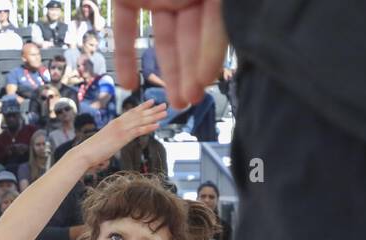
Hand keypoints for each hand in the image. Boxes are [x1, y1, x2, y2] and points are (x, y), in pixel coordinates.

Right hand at [70, 99, 165, 167]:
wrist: (84, 153)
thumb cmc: (91, 150)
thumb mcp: (103, 141)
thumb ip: (111, 138)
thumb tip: (114, 142)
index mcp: (114, 123)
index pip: (131, 112)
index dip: (142, 107)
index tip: (151, 102)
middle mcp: (119, 123)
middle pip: (138, 114)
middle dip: (152, 109)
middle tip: (164, 104)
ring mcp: (121, 130)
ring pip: (141, 120)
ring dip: (154, 116)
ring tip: (165, 112)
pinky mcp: (122, 137)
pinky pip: (138, 131)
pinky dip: (148, 127)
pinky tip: (157, 125)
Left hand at [112, 0, 227, 107]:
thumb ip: (219, 11)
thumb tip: (240, 24)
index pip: (213, 26)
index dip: (208, 55)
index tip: (205, 82)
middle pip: (189, 39)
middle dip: (190, 71)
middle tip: (191, 100)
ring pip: (164, 39)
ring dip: (169, 72)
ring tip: (177, 103)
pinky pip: (125, 28)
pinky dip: (124, 57)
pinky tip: (128, 85)